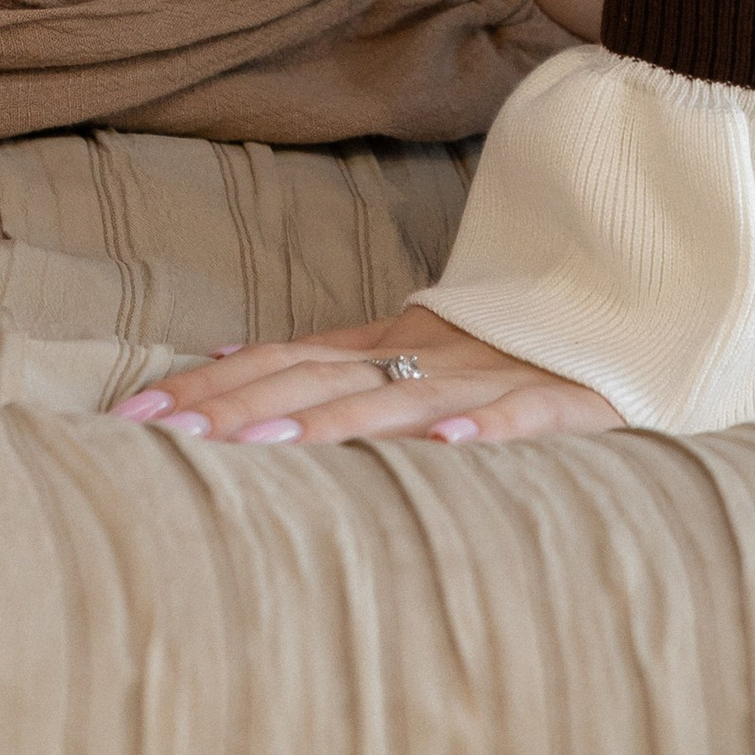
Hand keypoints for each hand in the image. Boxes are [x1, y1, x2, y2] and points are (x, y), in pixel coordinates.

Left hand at [111, 304, 623, 447]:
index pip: (273, 361)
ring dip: (327, 425)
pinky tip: (450, 445)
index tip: (132, 416)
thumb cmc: (503, 343)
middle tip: (158, 441)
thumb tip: (219, 359)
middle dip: (231, 411)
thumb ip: (320, 360)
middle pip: (310, 382)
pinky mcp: (559, 402)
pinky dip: (483, 428)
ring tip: (263, 449)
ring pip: (396, 403)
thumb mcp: (402, 348)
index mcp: (379, 346)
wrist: (623, 304)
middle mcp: (418, 356)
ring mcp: (485, 376)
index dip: (204, 387)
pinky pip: (521, 417)